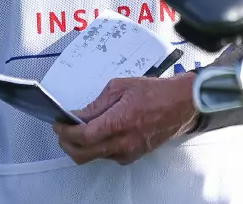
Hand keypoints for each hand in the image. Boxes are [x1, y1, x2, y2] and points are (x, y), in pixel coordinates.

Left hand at [53, 74, 197, 164]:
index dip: (65, 132)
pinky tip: (100, 132)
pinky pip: (108, 155)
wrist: (184, 103)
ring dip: (82, 145)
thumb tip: (79, 115)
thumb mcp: (122, 87)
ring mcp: (128, 152)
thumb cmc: (158, 92)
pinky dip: (98, 146)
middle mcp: (123, 142)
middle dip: (67, 144)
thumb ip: (97, 104)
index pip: (82, 136)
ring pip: (94, 156)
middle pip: (83, 154)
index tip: (58, 125)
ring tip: (81, 129)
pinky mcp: (134, 155)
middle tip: (63, 131)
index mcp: (119, 122)